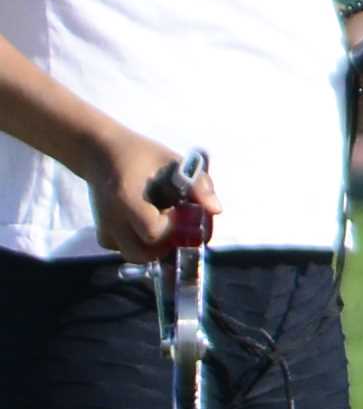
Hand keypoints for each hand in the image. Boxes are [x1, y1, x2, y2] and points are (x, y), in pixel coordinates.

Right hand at [88, 136, 208, 263]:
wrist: (100, 152)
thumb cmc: (141, 155)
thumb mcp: (173, 161)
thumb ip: (198, 184)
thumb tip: (216, 210)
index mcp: (127, 198)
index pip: (153, 231)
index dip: (174, 229)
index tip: (183, 212)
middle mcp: (112, 217)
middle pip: (142, 254)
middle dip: (167, 246)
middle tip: (179, 226)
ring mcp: (104, 227)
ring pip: (133, 255)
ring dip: (155, 248)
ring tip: (166, 225)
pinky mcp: (102, 231)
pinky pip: (123, 250)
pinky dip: (140, 245)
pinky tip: (149, 226)